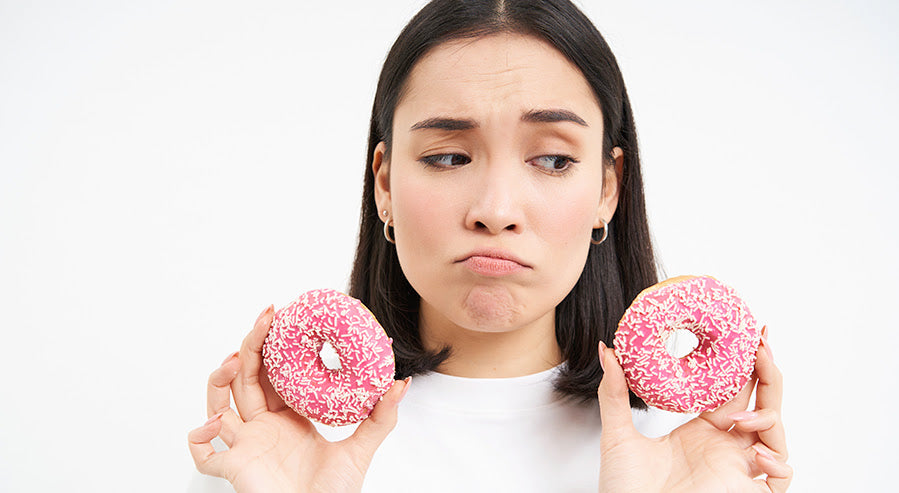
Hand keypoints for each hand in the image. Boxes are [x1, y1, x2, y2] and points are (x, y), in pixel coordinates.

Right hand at [188, 305, 409, 492]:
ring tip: (236, 359)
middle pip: (245, 378)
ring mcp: (246, 445)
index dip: (273, 346)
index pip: (273, 374)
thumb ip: (380, 418)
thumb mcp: (361, 449)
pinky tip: (217, 422)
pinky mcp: (233, 467)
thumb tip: (401, 384)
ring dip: (220, 378)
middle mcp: (263, 427)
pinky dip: (200, 436)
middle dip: (251, 345)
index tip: (281, 318)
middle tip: (266, 318)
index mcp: (288, 418)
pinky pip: (203, 454)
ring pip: (218, 404)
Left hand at [597, 326, 791, 491]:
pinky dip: (778, 462)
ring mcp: (737, 470)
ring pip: (776, 436)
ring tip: (743, 418)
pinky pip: (780, 478)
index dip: (744, 364)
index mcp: (702, 431)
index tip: (749, 334)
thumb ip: (614, 394)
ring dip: (768, 418)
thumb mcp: (617, 436)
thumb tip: (606, 352)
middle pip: (762, 404)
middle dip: (768, 374)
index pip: (734, 391)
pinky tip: (757, 453)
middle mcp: (725, 448)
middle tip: (761, 344)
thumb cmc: (625, 490)